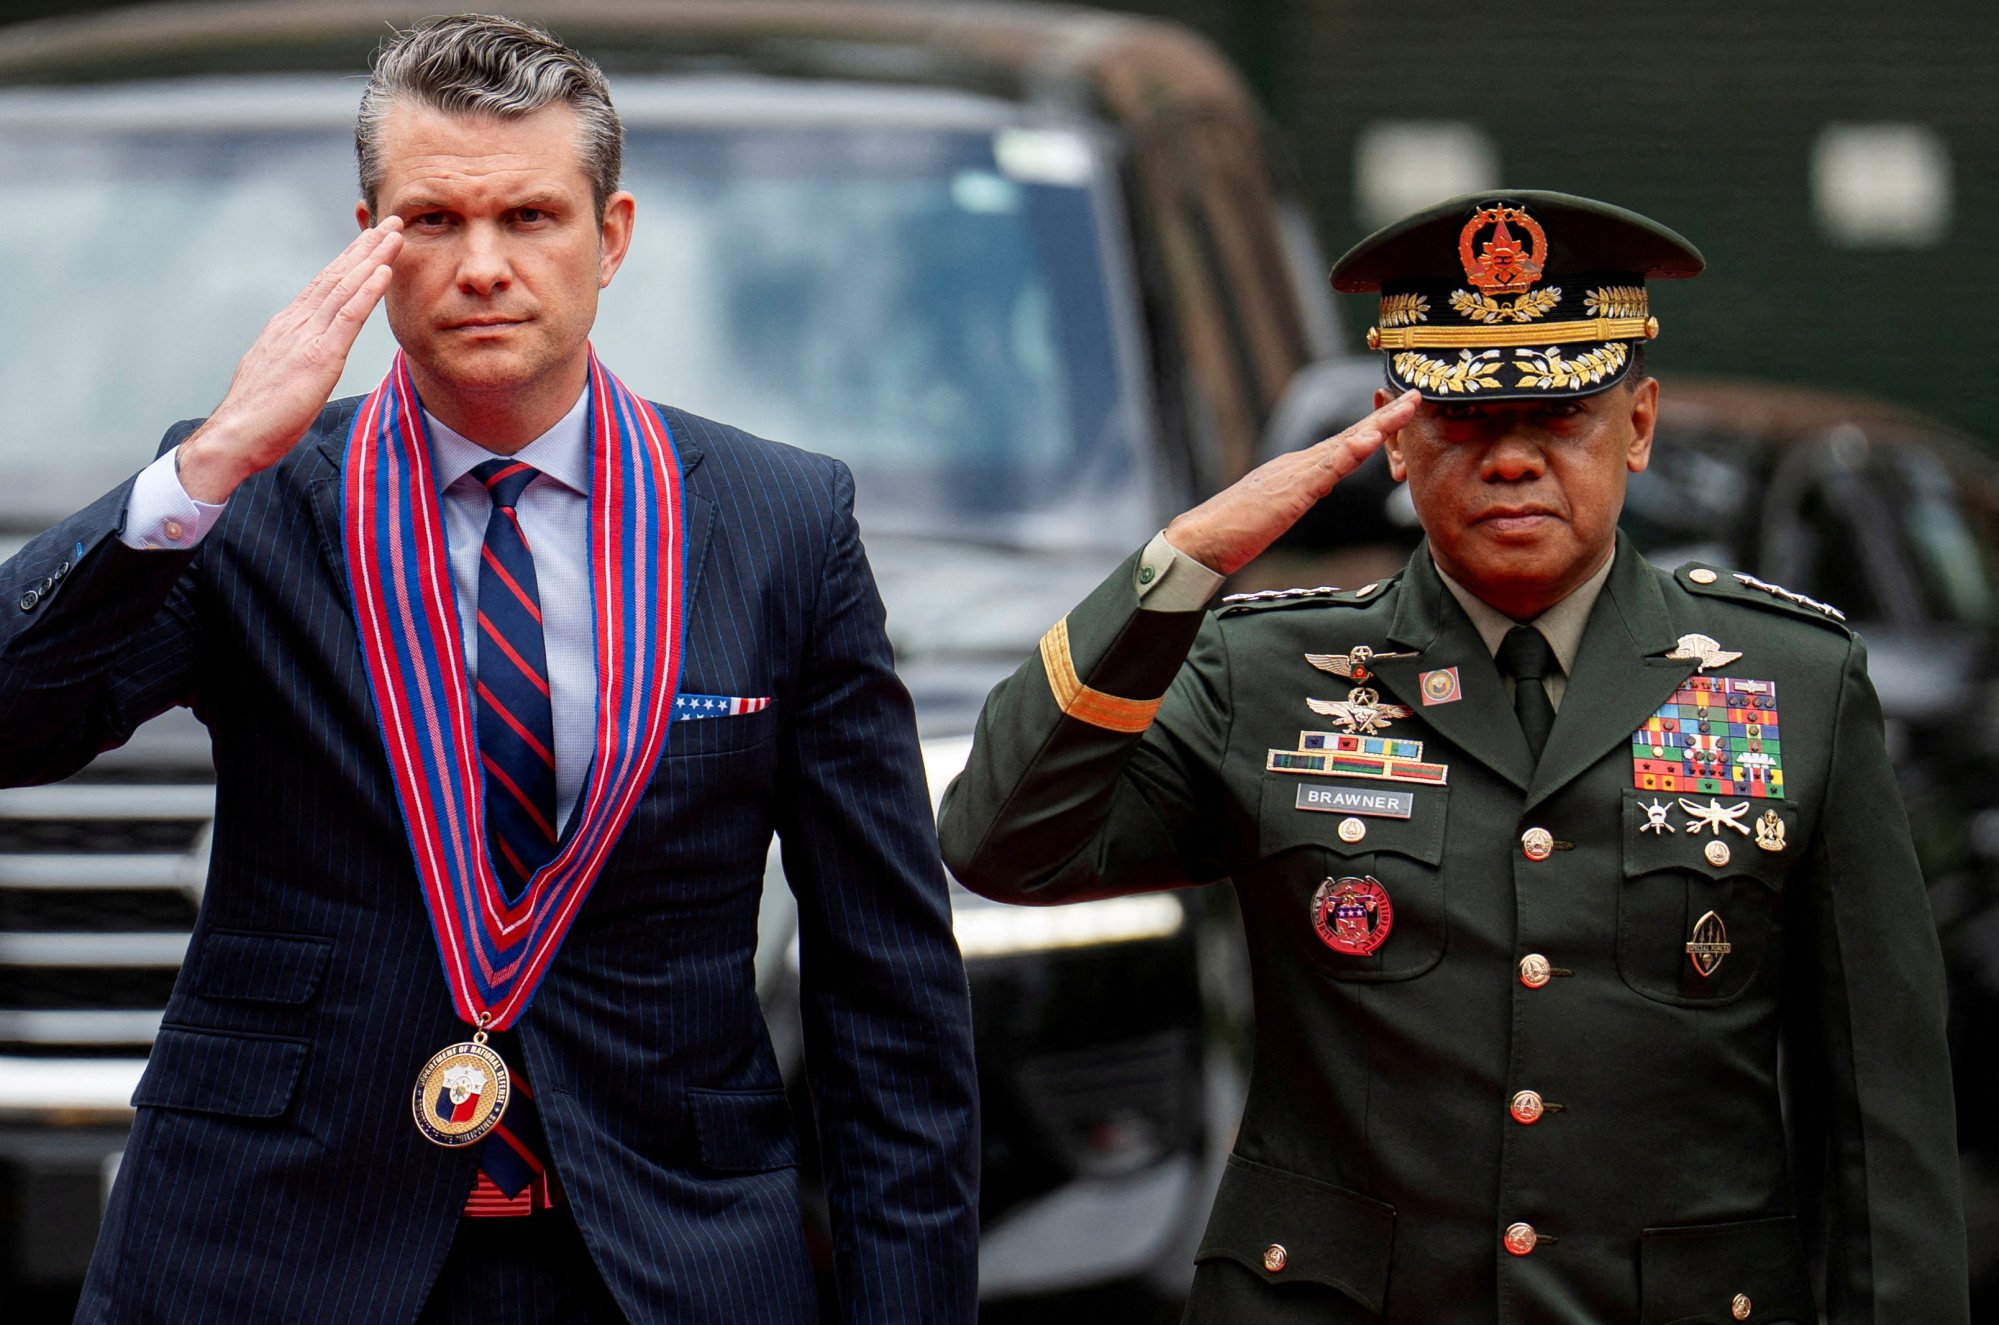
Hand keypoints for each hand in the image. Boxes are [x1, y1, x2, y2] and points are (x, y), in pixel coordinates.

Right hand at [175, 219, 403, 502]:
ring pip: (344, 286)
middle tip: (390, 222)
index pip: (324, 286)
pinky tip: (384, 270)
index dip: (349, 260)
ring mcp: (306, 336)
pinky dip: (368, 290)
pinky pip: (348, 316)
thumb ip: (297, 358)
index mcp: (288, 327)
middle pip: (336, 276)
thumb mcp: (282, 377)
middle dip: (365, 247)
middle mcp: (296, 323)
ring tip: (394, 234)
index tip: (370, 241)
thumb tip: (309, 356)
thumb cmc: (259, 418)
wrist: (235, 436)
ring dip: (372, 257)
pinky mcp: (318, 356)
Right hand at [1164, 387, 1421, 575]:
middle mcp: (1298, 463)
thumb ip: (1297, 496)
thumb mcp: (1275, 512)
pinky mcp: (1291, 491)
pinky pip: (1327, 469)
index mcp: (1296, 470)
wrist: (1201, 540)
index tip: (1399, 413)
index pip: (1343, 445)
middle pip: (1350, 435)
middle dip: (1385, 416)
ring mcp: (1294, 473)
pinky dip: (1351, 452)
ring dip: (1378, 425)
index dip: (1373, 427)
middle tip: (1417, 396)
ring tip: (1407, 408)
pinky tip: (1371, 440)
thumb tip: (1316, 490)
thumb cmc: (1232, 533)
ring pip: (1345, 444)